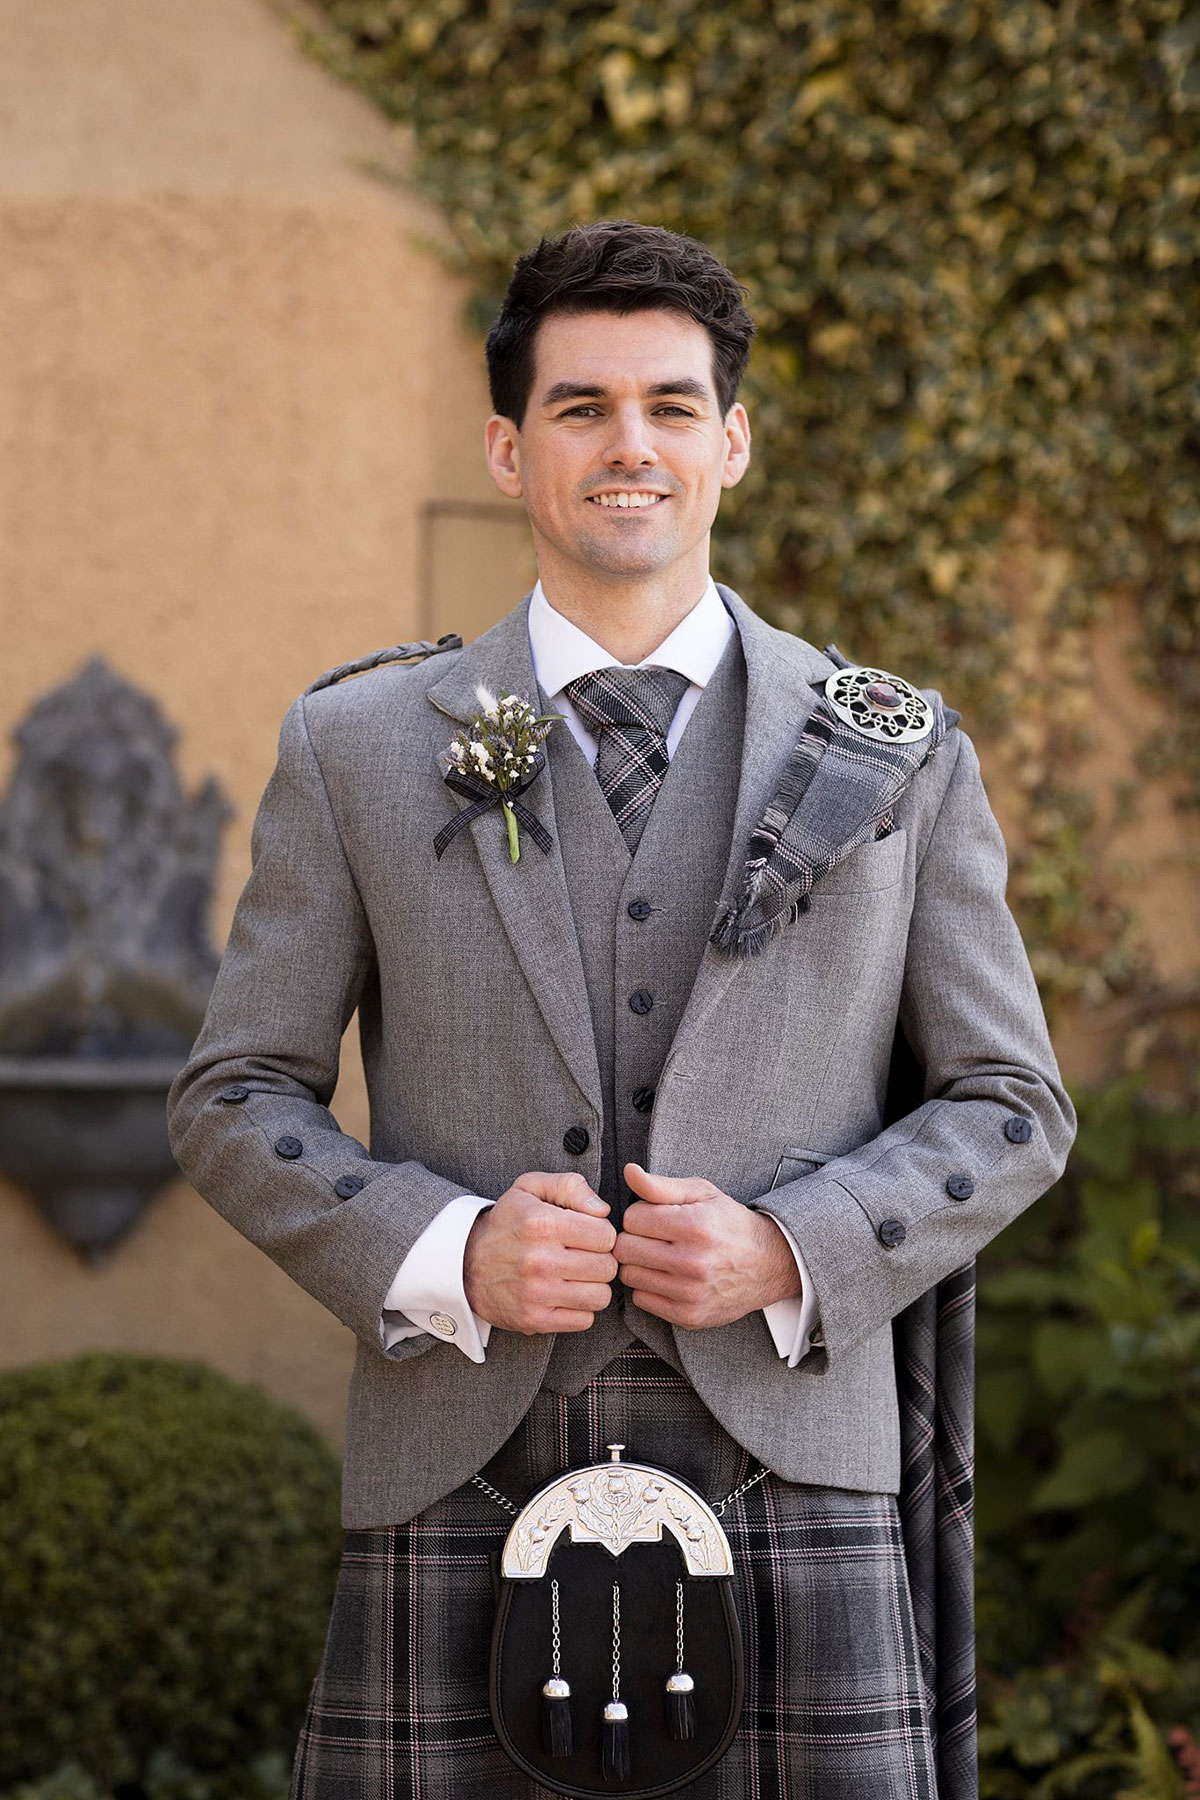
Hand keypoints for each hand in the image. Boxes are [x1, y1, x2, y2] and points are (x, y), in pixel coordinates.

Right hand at [463, 1171, 617, 1334]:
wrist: (464, 1263)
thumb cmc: (506, 1223)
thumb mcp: (530, 1188)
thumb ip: (571, 1186)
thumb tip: (603, 1210)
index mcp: (542, 1224)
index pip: (606, 1235)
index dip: (601, 1234)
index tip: (587, 1235)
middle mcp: (540, 1260)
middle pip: (607, 1267)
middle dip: (600, 1259)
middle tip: (582, 1256)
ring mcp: (537, 1293)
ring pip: (600, 1296)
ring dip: (593, 1286)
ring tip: (576, 1276)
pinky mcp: (535, 1319)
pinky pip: (584, 1320)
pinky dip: (580, 1309)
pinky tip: (565, 1294)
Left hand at [615, 1162, 801, 1328]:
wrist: (767, 1264)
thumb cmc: (730, 1224)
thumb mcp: (701, 1193)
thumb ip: (661, 1185)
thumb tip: (630, 1172)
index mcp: (695, 1226)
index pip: (632, 1218)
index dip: (640, 1214)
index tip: (654, 1217)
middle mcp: (693, 1262)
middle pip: (625, 1248)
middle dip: (634, 1238)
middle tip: (654, 1237)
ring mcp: (690, 1292)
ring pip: (629, 1275)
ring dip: (639, 1264)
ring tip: (660, 1256)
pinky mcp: (688, 1315)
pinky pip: (641, 1299)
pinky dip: (648, 1287)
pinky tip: (667, 1276)